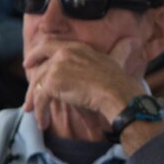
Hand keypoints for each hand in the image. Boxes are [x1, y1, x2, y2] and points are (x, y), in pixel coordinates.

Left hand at [22, 34, 140, 132]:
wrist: (116, 94)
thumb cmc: (120, 81)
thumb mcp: (117, 60)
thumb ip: (121, 50)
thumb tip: (135, 41)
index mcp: (76, 47)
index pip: (48, 45)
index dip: (36, 54)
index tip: (28, 63)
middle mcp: (64, 53)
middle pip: (39, 68)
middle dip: (31, 85)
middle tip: (28, 99)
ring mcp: (56, 67)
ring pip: (37, 84)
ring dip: (34, 102)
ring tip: (34, 115)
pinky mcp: (52, 82)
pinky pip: (40, 98)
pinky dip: (40, 111)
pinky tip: (42, 122)